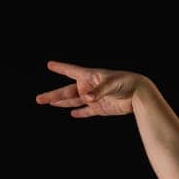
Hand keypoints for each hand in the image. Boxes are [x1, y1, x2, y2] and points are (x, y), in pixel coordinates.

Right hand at [33, 59, 147, 117]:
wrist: (139, 94)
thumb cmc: (125, 82)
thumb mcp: (111, 84)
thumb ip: (98, 91)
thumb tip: (86, 99)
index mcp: (89, 76)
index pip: (71, 71)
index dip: (60, 68)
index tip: (49, 64)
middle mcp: (89, 87)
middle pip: (67, 92)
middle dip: (53, 95)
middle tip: (38, 99)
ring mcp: (94, 98)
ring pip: (74, 101)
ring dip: (62, 103)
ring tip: (50, 103)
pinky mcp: (101, 108)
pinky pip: (87, 111)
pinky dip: (80, 113)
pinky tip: (72, 113)